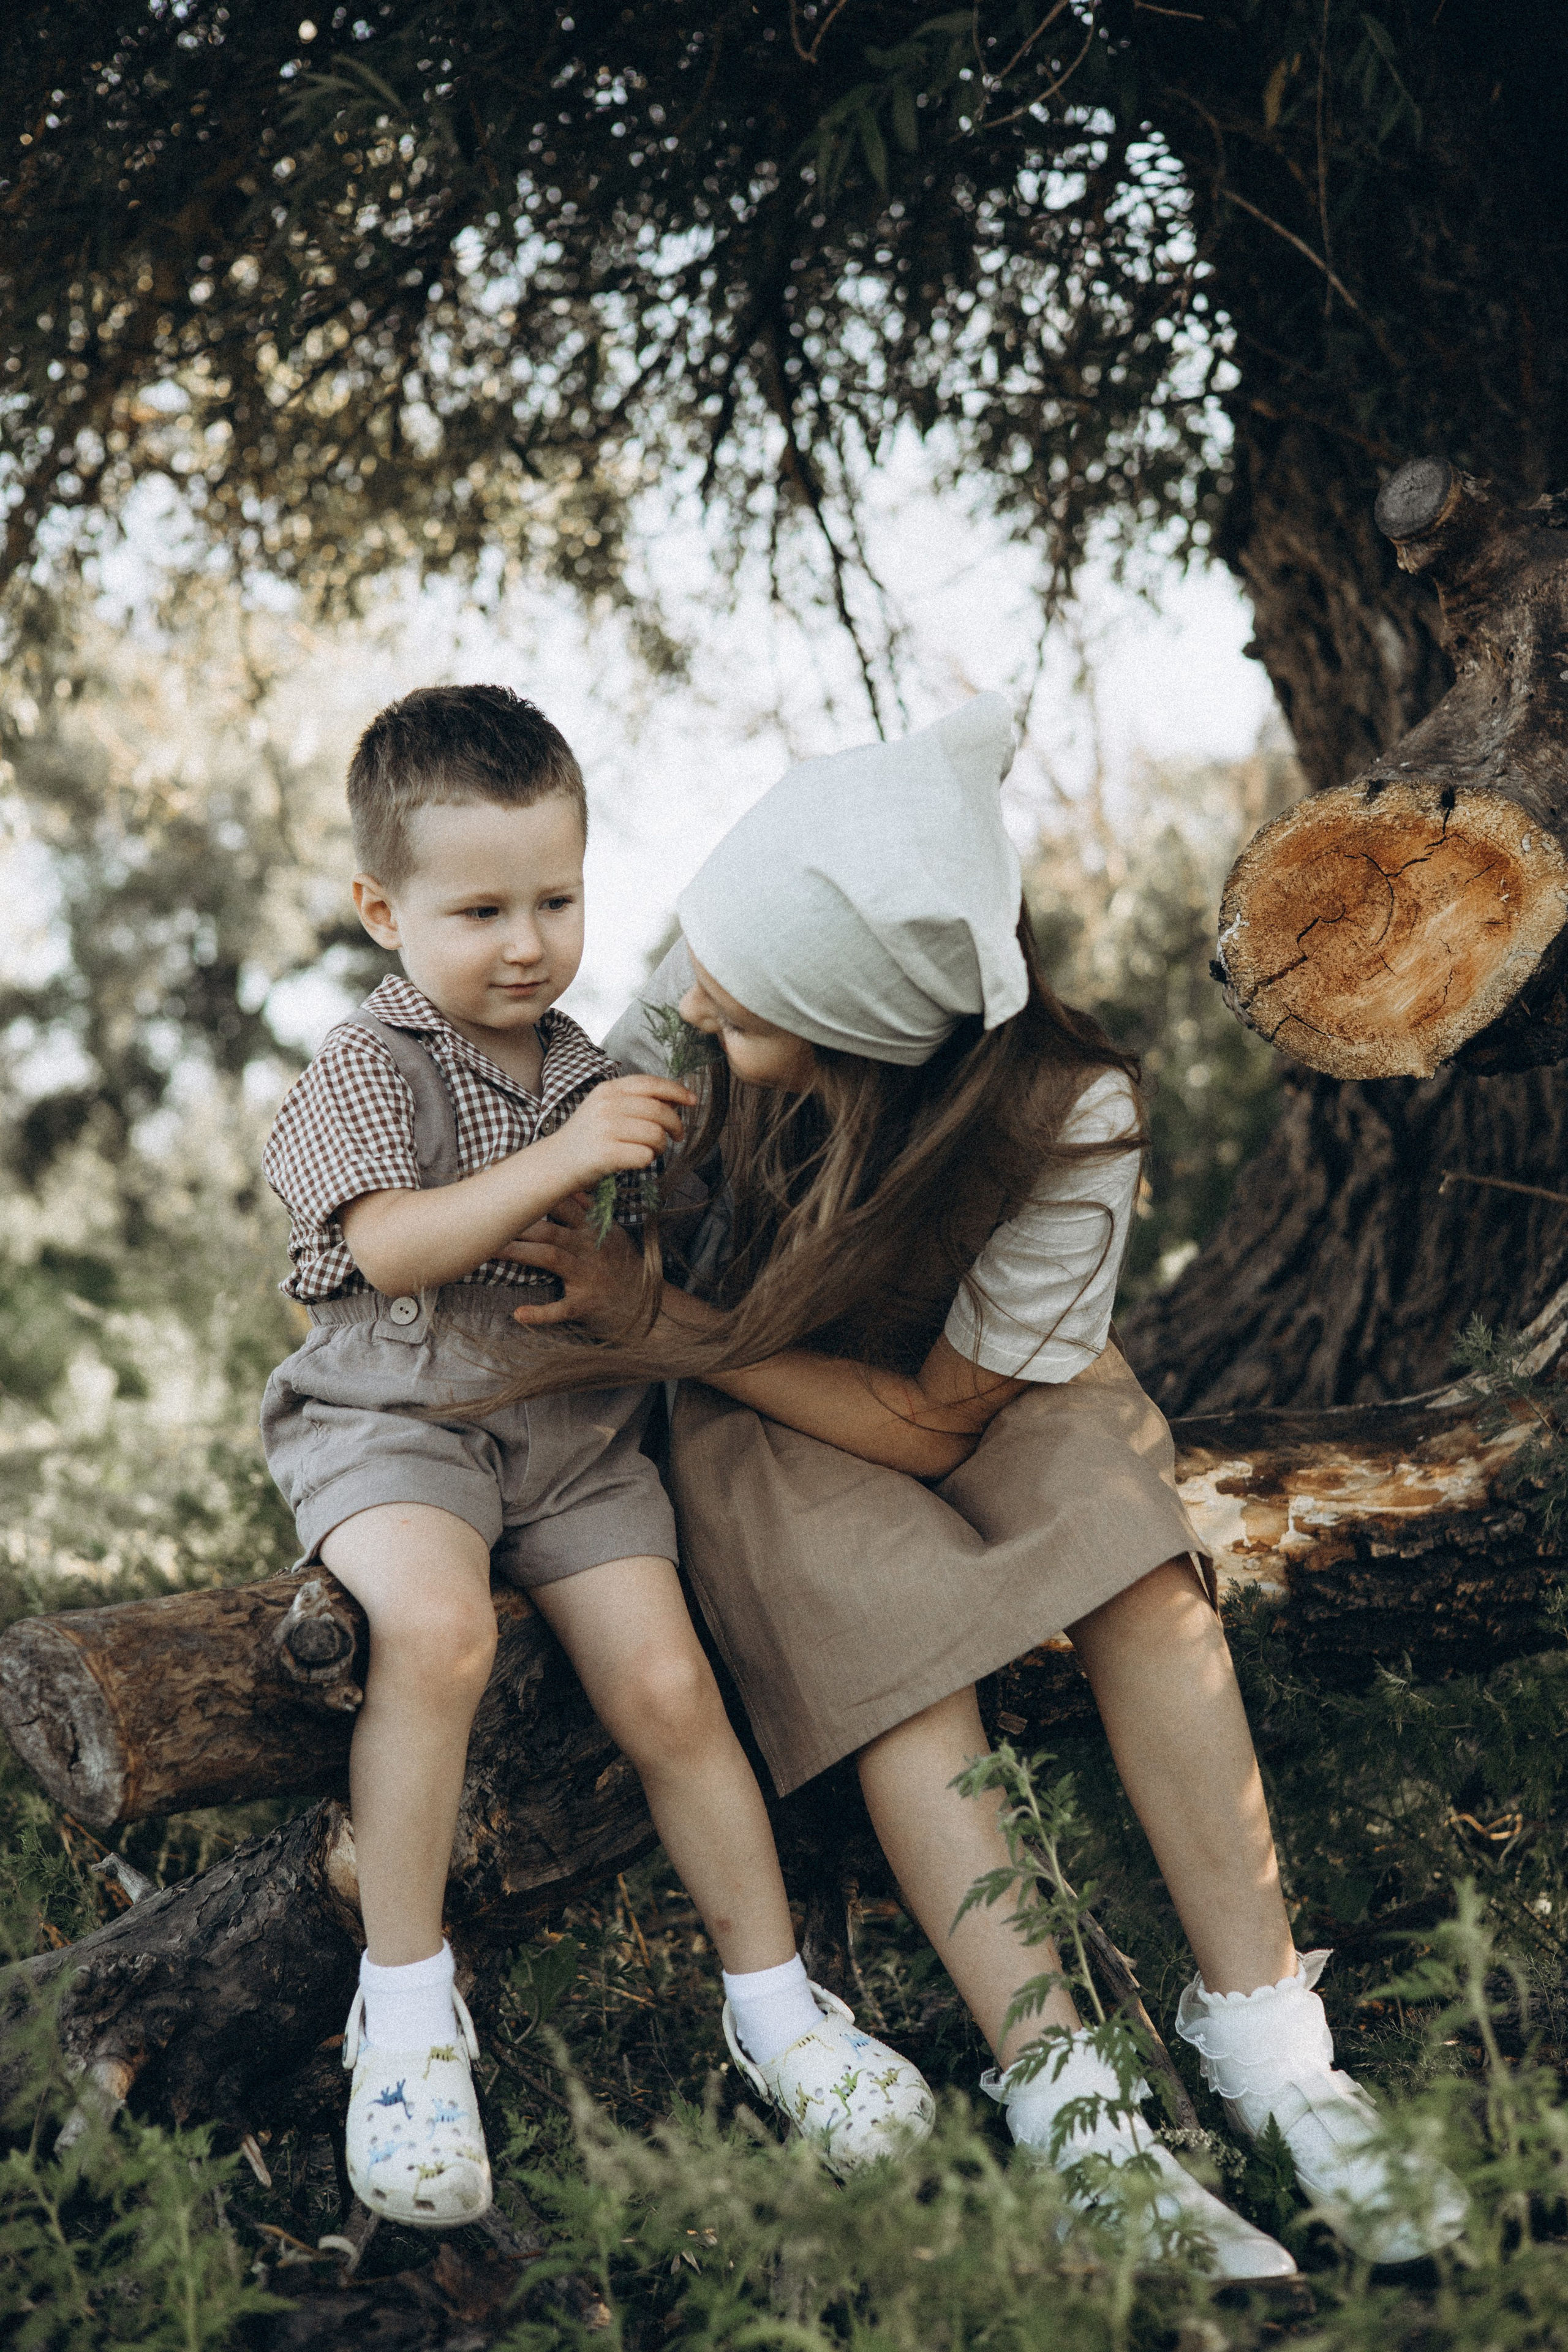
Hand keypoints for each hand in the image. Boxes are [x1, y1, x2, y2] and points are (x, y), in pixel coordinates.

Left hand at [503, 1192, 647, 1333]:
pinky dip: (541, 1313)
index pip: (563, 1203)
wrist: (649, 1308)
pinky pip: (562, 1308)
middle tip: (486, 1217)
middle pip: (550, 1228)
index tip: (507, 1184)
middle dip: (517, 1223)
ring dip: (519, 1252)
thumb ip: (589, 1211)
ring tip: (490, 1250)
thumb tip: (570, 1185)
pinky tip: (519, 1314)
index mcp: (595, 1229)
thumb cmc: (624, 1268)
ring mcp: (588, 1275)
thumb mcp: (613, 1234)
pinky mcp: (586, 1304)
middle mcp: (590, 1248)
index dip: (536, 1193)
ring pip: (550, 1257)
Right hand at [548, 1074, 694, 1192]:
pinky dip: (647, 1160)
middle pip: (660, 1111)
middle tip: (676, 1136)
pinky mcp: (606, 1153)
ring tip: (649, 1150)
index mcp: (608, 1090)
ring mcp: (605, 1129)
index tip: (692, 1100)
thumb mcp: (606, 1108)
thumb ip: (635, 1101)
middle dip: (675, 1125)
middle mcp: (607, 1105)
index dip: (676, 1091)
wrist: (557, 1162)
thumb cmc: (588, 1137)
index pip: (650, 1083)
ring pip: (656, 1135)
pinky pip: (645, 1156)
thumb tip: (674, 1101)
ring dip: (660, 1146)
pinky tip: (635, 1160)